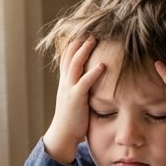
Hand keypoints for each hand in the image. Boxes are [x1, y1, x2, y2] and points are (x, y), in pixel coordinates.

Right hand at [43, 37, 105, 163]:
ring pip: (75, 63)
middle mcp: (65, 81)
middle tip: (91, 30)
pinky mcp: (76, 98)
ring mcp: (69, 88)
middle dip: (79, 41)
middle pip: (70, 54)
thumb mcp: (74, 98)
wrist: (63, 135)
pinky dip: (93, 72)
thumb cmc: (72, 119)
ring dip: (84, 50)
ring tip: (94, 39)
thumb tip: (92, 81)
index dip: (74, 43)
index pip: (67, 56)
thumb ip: (81, 87)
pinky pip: (84, 82)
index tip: (83, 32)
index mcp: (64, 81)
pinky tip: (102, 65)